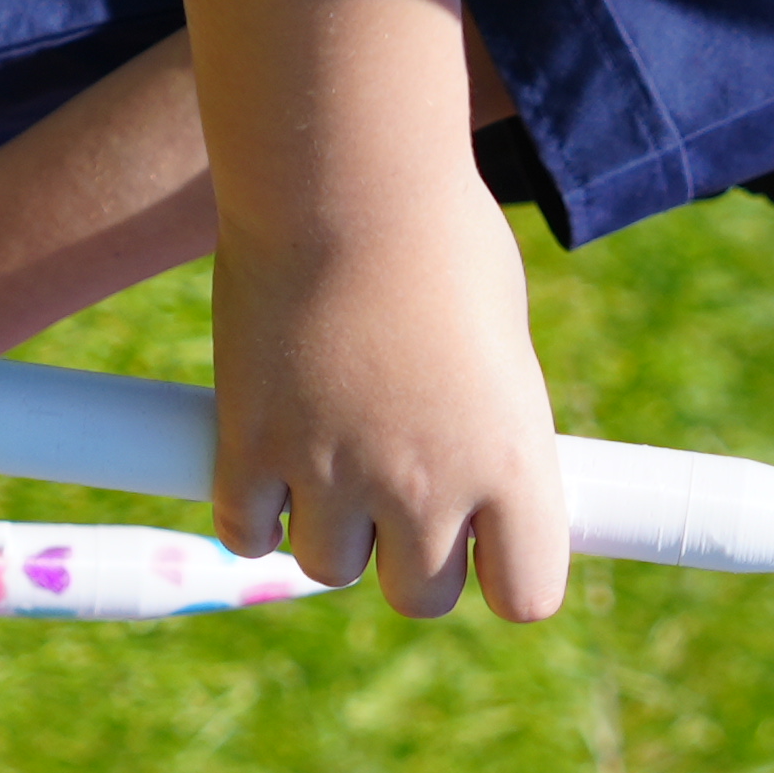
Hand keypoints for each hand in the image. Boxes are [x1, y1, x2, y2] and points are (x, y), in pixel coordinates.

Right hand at [204, 182, 568, 616]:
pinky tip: (266, 465)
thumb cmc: (437, 230)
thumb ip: (490, 413)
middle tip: (396, 497)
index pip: (527, 595)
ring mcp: (334, 473)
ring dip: (329, 530)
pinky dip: (253, 511)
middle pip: (419, 597)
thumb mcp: (501, 329)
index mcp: (513, 460)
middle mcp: (428, 486)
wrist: (343, 175)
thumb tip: (475, 454)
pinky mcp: (251, 447)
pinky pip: (245, 531)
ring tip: (328, 461)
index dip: (506, 575)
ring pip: (328, 567)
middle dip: (408, 558)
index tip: (487, 545)